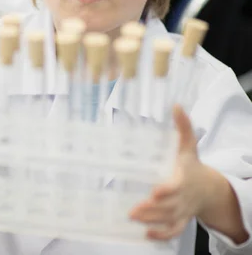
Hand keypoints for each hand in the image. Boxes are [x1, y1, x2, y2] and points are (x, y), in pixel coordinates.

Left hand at [130, 105, 207, 240]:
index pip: (176, 187)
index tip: (155, 192)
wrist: (207, 188)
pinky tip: (146, 234)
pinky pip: (173, 231)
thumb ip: (183, 126)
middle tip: (133, 209)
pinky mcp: (180, 220)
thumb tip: (176, 105)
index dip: (167, 191)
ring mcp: (182, 211)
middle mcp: (183, 197)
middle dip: (152, 210)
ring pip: (168, 220)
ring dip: (151, 221)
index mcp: (183, 178)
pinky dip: (161, 236)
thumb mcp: (189, 144)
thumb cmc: (191, 164)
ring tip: (133, 218)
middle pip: (169, 207)